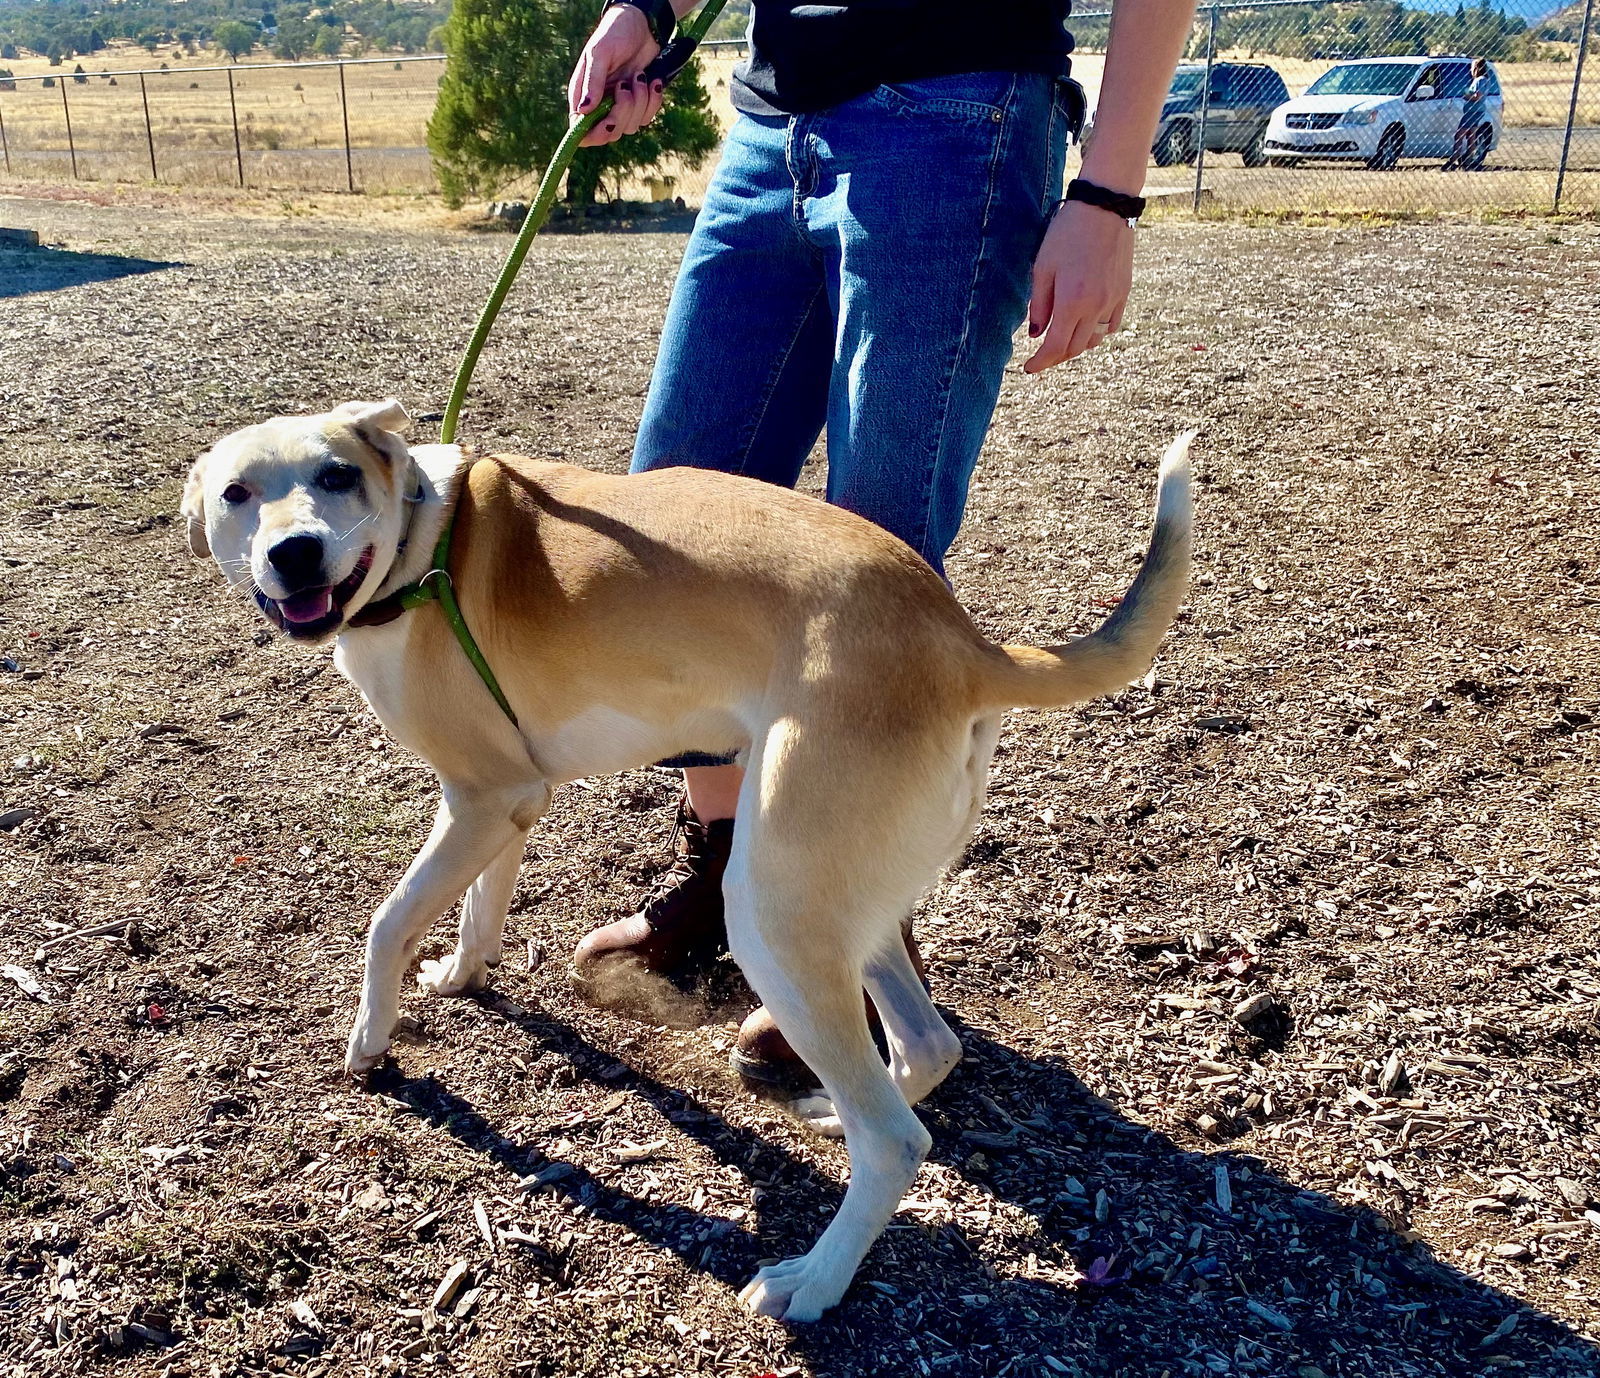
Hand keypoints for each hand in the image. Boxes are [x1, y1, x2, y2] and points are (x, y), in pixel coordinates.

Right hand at [567, 5, 664, 147]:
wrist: (642, 25)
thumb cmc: (614, 33)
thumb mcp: (600, 54)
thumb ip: (592, 82)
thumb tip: (583, 111)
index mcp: (583, 96)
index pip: (581, 131)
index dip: (594, 135)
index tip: (608, 123)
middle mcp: (599, 105)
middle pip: (609, 133)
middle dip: (622, 113)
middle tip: (625, 86)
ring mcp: (619, 106)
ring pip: (630, 126)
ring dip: (640, 102)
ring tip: (639, 75)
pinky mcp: (638, 104)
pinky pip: (646, 117)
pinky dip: (653, 101)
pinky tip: (653, 81)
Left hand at [1024, 199, 1135, 372]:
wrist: (1105, 207)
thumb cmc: (1067, 233)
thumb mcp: (1042, 267)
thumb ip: (1039, 305)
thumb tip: (1036, 334)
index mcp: (1072, 302)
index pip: (1055, 347)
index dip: (1040, 363)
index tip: (1029, 368)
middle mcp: (1096, 307)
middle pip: (1075, 348)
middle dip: (1056, 357)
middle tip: (1041, 356)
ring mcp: (1113, 301)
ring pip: (1094, 340)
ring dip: (1076, 346)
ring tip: (1062, 341)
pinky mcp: (1124, 292)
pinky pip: (1111, 325)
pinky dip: (1097, 333)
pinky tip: (1086, 326)